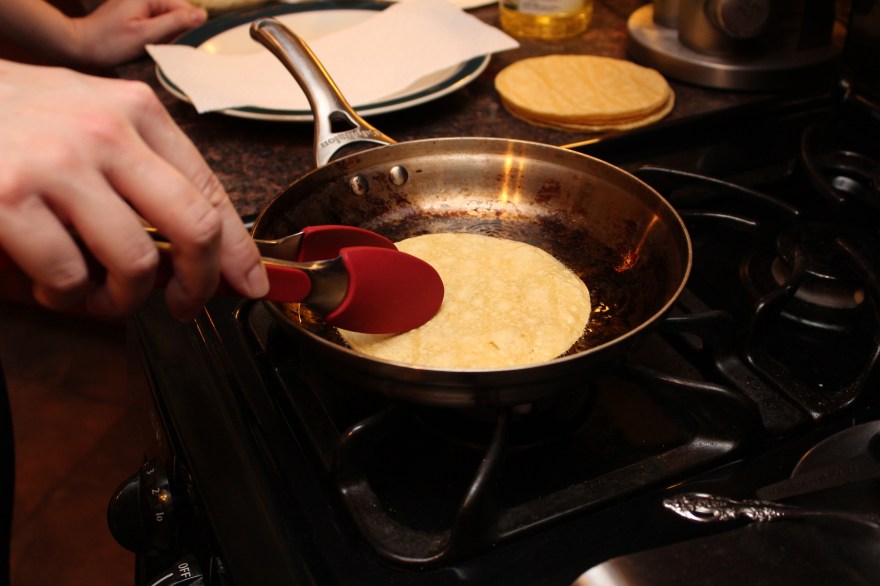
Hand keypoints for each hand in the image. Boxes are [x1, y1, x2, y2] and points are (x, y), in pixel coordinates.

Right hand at [0, 59, 268, 319]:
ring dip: (123, 300)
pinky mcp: (11, 198)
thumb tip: (198, 244)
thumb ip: (144, 172)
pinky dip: (68, 296)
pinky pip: (70, 276)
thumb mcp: (92, 118)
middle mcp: (106, 133)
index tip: (250, 281)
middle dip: (201, 283)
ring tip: (98, 295)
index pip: (211, 191)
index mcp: (136, 112)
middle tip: (187, 305)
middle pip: (194, 226)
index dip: (238, 249)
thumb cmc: (15, 116)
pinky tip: (54, 282)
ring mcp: (59, 165)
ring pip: (135, 262)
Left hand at [72, 0, 206, 67]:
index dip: (188, 28)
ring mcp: (139, 5)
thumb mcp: (146, 34)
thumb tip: (202, 15)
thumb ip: (175, 23)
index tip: (184, 45)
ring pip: (168, 21)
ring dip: (166, 36)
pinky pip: (157, 24)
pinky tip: (147, 46)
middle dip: (177, 32)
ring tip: (152, 47)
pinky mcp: (135, 14)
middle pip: (177, 14)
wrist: (80, 46)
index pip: (185, 8)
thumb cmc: (110, 42)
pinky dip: (157, 36)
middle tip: (163, 48)